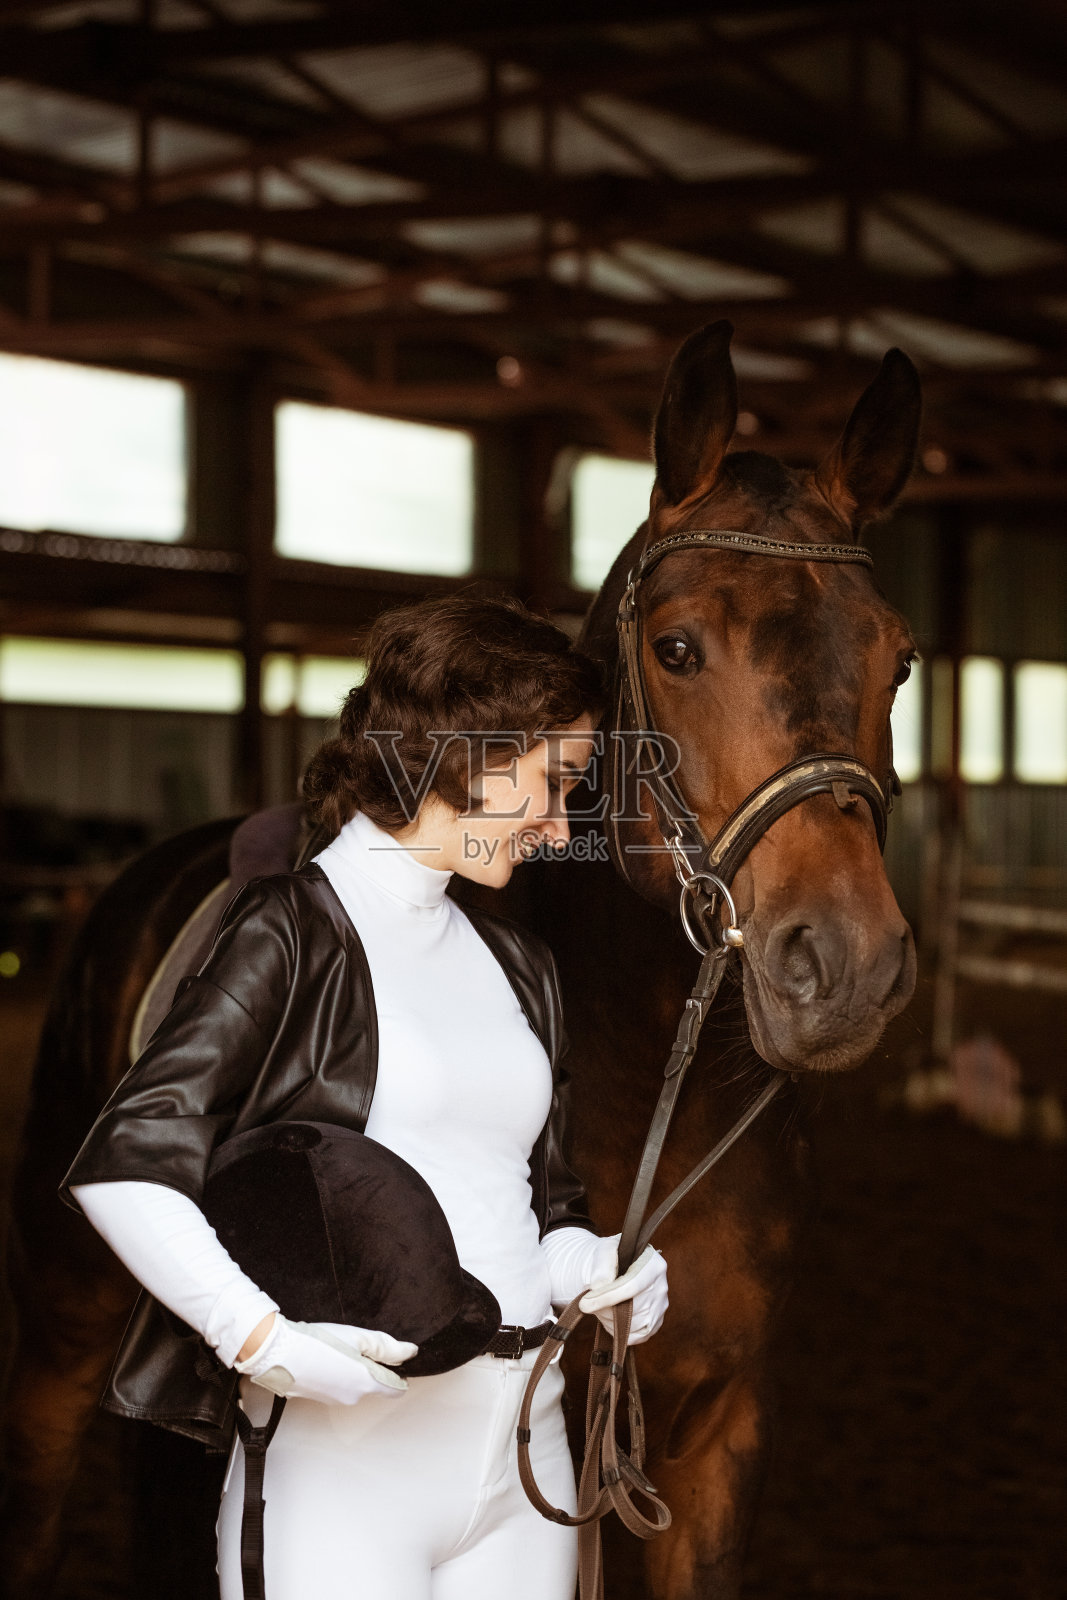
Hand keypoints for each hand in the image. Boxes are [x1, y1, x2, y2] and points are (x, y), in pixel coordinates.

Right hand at [234, 1312, 417, 1404]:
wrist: (279, 1354)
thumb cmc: (319, 1343)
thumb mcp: (359, 1338)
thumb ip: (388, 1347)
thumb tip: (410, 1353)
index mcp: (366, 1384)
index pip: (395, 1389)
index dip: (399, 1374)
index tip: (393, 1358)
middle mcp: (352, 1398)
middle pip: (373, 1384)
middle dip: (371, 1366)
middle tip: (357, 1344)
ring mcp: (334, 1400)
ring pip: (353, 1385)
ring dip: (351, 1369)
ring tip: (337, 1347)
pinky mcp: (318, 1398)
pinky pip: (336, 1385)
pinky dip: (335, 1373)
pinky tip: (323, 1356)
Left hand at [578, 1242, 668, 1345]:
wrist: (619, 1265)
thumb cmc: (612, 1257)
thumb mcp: (605, 1252)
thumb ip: (602, 1267)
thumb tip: (598, 1287)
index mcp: (653, 1264)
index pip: (631, 1287)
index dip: (606, 1298)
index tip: (585, 1304)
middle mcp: (661, 1286)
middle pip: (633, 1308)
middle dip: (605, 1310)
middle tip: (588, 1304)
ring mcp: (661, 1306)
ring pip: (634, 1325)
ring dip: (610, 1321)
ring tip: (599, 1307)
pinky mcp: (656, 1322)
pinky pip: (637, 1336)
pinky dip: (619, 1332)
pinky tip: (609, 1318)